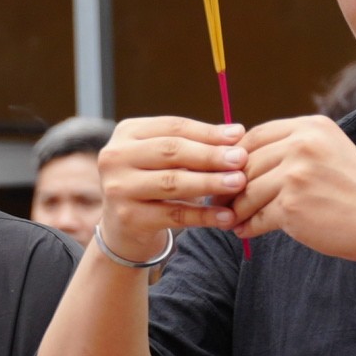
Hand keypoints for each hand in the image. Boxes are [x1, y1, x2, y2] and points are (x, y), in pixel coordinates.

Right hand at [95, 116, 247, 257]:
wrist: (123, 229)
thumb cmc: (152, 185)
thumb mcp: (166, 159)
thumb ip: (195, 145)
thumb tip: (236, 134)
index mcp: (127, 133)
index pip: (173, 127)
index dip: (208, 132)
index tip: (239, 135)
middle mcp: (115, 157)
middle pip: (171, 151)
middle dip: (210, 155)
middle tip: (241, 159)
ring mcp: (118, 188)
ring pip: (172, 182)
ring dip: (210, 183)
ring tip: (238, 183)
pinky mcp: (127, 218)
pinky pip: (174, 214)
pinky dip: (203, 215)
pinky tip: (226, 216)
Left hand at [228, 114, 355, 267]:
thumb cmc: (354, 192)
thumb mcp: (329, 153)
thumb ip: (293, 148)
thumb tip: (240, 159)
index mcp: (311, 127)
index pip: (256, 136)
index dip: (236, 158)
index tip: (227, 175)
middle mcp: (303, 145)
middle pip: (246, 164)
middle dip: (230, 186)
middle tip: (220, 202)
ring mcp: (296, 174)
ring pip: (247, 191)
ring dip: (236, 209)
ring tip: (231, 219)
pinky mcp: (292, 205)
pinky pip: (256, 216)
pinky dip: (247, 226)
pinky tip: (244, 231)